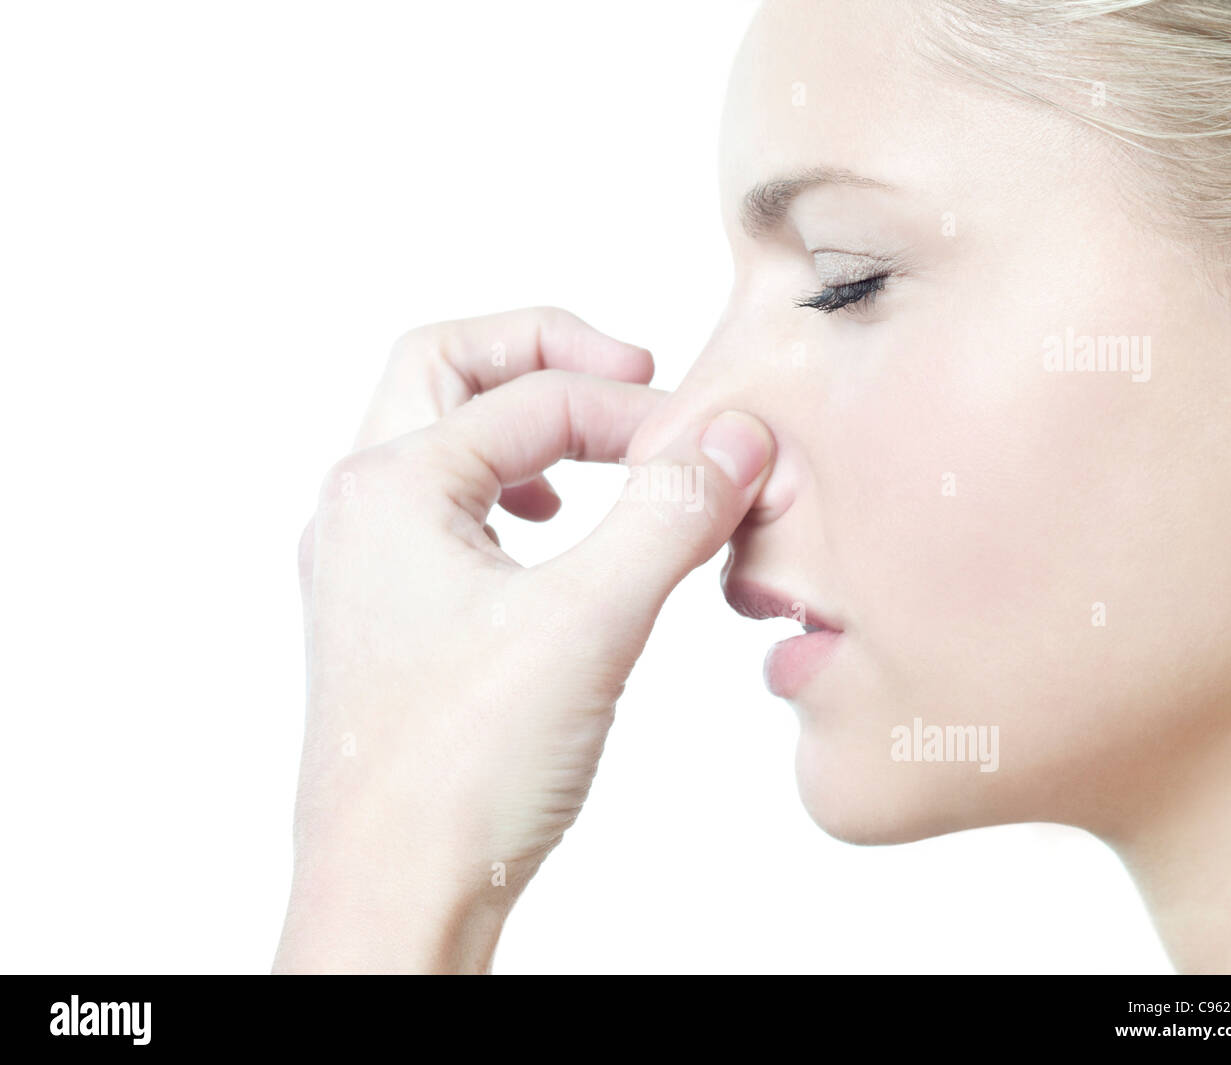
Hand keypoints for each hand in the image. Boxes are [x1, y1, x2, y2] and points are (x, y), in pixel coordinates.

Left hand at [273, 307, 773, 971]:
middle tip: (629, 374)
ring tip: (594, 450)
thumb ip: (667, 514)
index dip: (637, 411)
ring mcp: (367, 567)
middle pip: (447, 370)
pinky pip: (446, 513)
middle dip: (543, 356)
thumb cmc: (459, 775)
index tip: (715, 448)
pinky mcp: (391, 618)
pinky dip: (507, 494)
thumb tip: (734, 435)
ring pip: (440, 440)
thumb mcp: (588, 624)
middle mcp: (359, 513)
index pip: (534, 400)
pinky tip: (552, 537)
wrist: (394, 899)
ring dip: (520, 424)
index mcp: (388, 488)